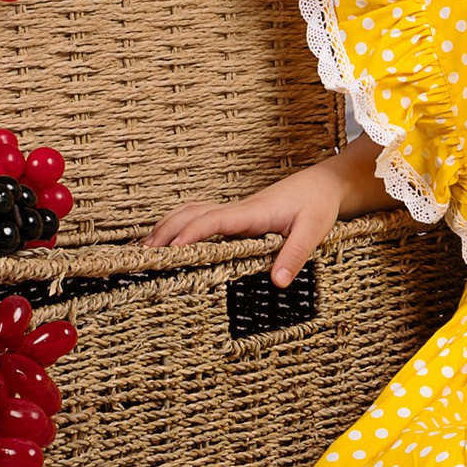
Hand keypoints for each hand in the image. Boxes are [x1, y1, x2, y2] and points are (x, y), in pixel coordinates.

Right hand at [144, 167, 338, 284]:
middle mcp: (238, 210)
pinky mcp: (237, 217)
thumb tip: (278, 281)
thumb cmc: (318, 205)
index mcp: (253, 213)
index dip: (191, 234)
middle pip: (192, 214)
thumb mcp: (313, 230)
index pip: (214, 220)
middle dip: (166, 231)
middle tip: (144, 254)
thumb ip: (295, 254)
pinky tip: (171, 238)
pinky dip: (181, 224)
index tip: (172, 250)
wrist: (322, 185)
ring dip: (168, 225)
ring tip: (147, 247)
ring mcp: (235, 213)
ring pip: (193, 212)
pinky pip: (202, 216)